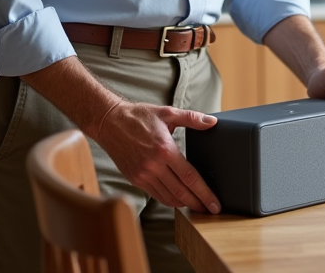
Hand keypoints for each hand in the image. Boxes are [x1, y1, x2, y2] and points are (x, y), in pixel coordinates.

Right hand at [95, 99, 221, 212]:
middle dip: (198, 203)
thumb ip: (192, 118)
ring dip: (184, 204)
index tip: (215, 204)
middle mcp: (154, 166)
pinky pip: (156, 195)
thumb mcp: (167, 113)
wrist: (109, 122)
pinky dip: (169, 200)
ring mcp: (143, 175)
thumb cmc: (139, 116)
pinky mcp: (135, 179)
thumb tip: (212, 122)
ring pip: (168, 197)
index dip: (205, 193)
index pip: (190, 178)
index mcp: (165, 150)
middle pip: (181, 192)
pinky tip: (178, 199)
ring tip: (197, 206)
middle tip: (211, 211)